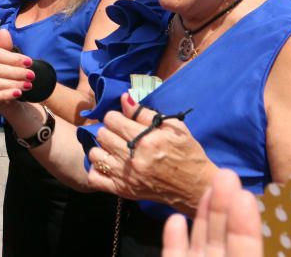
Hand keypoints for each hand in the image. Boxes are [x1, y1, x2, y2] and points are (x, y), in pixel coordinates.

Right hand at [0, 46, 33, 109]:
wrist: (1, 92)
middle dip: (15, 72)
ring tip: (28, 85)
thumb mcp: (6, 58)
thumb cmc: (3, 71)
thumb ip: (5, 46)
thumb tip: (4, 32)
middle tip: (31, 75)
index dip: (13, 58)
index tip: (29, 62)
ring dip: (12, 84)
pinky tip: (18, 93)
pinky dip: (5, 95)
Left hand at [88, 93, 216, 212]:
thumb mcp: (173, 128)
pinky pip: (94, 179)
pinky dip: (97, 170)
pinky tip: (108, 165)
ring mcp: (126, 177)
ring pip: (94, 155)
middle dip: (110, 131)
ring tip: (113, 149)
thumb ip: (145, 113)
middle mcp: (133, 158)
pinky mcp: (123, 191)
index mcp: (146, 140)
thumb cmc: (187, 153)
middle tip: (120, 135)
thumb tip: (124, 98)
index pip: (112, 119)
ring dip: (102, 149)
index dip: (116, 117)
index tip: (123, 121)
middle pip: (102, 135)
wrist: (196, 187)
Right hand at [162, 169, 262, 256]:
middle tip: (227, 174)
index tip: (244, 194)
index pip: (247, 248)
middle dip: (223, 208)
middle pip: (222, 239)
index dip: (245, 224)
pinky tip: (175, 219)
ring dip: (203, 216)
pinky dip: (174, 240)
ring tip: (207, 189)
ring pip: (201, 244)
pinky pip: (174, 256)